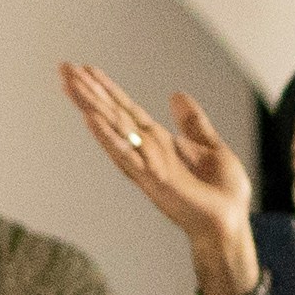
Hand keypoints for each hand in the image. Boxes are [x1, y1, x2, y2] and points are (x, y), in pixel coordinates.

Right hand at [56, 67, 261, 294]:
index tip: (86, 69)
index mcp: (159, 143)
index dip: (108, 89)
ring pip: (113, 129)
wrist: (231, 225)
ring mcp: (146, 166)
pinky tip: (90, 118)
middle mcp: (146, 152)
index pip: (127, 110)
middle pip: (112, 115)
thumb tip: (177, 95)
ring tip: (69, 84)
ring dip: (90, 106)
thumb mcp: (211, 147)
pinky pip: (126, 154)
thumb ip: (192, 123)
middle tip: (63, 68)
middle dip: (88, 92)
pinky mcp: (153, 180)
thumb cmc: (222, 194)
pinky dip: (108, 136)